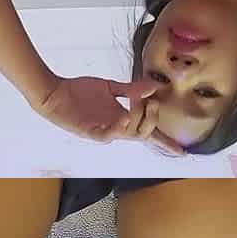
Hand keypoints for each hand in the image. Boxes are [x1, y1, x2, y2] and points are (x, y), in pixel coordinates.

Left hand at [31, 75, 185, 155]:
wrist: (54, 93)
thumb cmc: (80, 92)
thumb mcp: (111, 87)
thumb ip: (133, 89)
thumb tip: (155, 86)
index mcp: (124, 120)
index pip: (149, 133)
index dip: (165, 142)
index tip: (182, 151)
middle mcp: (117, 129)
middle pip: (145, 133)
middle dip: (152, 119)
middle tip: (152, 103)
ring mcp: (105, 131)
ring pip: (131, 134)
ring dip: (138, 120)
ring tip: (139, 103)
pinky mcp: (91, 131)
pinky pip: (108, 135)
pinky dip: (118, 128)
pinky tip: (123, 117)